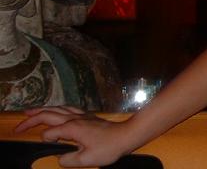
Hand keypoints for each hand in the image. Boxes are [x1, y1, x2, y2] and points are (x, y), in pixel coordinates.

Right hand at [15, 107, 132, 166]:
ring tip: (29, 111)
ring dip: (42, 110)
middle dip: (31, 119)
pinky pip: (68, 108)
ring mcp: (81, 115)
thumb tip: (60, 158)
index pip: (49, 133)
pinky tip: (56, 110)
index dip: (45, 140)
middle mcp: (75, 118)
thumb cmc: (109, 147)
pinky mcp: (87, 116)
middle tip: (18, 125)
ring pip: (57, 109)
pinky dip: (57, 108)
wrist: (127, 135)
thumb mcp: (87, 159)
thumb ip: (68, 160)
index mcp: (72, 128)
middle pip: (48, 115)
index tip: (50, 147)